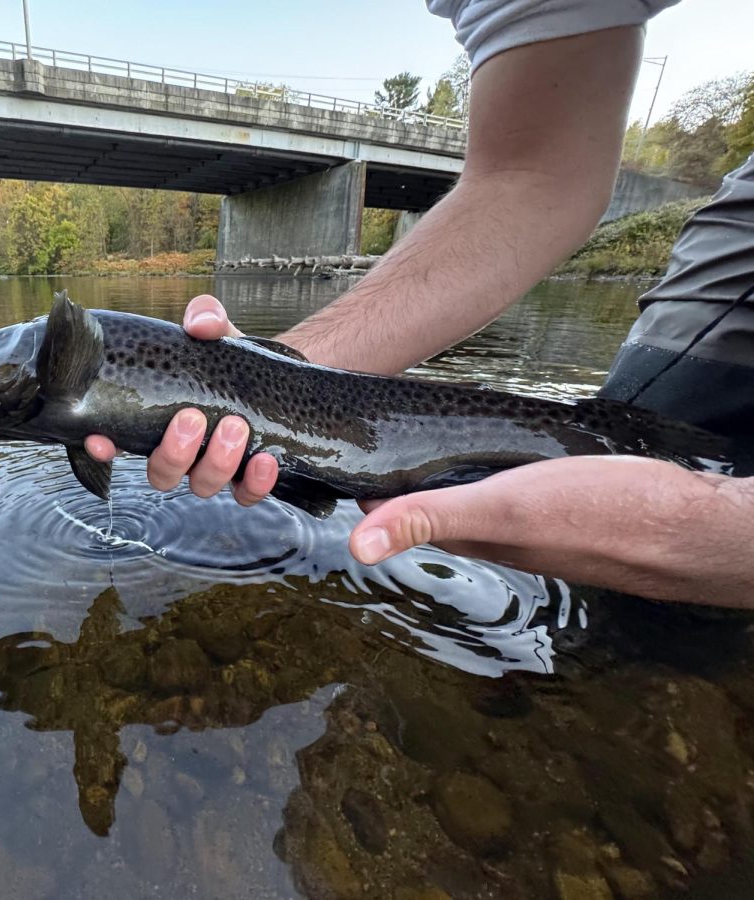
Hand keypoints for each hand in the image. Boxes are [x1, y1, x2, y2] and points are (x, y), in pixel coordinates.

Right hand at [84, 295, 279, 504]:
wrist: (274, 377)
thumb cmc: (229, 357)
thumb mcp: (215, 330)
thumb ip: (205, 316)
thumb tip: (200, 324)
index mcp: (155, 419)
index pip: (118, 441)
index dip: (104, 447)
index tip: (100, 439)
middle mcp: (179, 451)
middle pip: (161, 474)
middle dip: (174, 452)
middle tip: (193, 418)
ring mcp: (212, 468)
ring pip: (201, 486)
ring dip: (216, 462)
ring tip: (235, 426)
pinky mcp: (249, 478)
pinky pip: (246, 494)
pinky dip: (255, 483)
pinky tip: (265, 460)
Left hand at [349, 456, 753, 606]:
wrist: (698, 528)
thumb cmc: (603, 515)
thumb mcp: (505, 508)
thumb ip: (432, 518)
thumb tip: (358, 546)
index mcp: (478, 537)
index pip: (402, 517)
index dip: (370, 492)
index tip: (342, 459)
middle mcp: (503, 536)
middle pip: (436, 510)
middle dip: (401, 480)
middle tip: (375, 440)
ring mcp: (541, 525)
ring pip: (478, 501)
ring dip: (447, 477)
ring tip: (423, 439)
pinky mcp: (574, 508)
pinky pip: (518, 490)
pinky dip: (494, 473)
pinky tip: (499, 452)